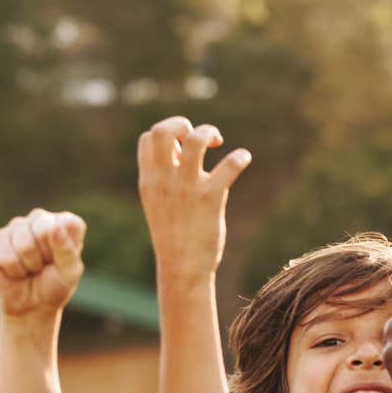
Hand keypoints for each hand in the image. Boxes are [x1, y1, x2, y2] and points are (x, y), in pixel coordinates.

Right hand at [0, 209, 84, 318]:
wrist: (30, 305)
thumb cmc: (55, 286)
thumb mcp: (69, 272)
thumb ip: (66, 249)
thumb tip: (55, 226)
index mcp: (66, 224)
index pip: (67, 223)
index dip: (63, 246)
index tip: (61, 260)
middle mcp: (42, 219)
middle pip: (43, 228)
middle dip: (44, 255)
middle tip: (45, 265)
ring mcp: (19, 226)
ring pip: (23, 241)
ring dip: (29, 264)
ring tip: (31, 268)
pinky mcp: (0, 237)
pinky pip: (6, 253)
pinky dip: (14, 269)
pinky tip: (17, 270)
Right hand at [136, 115, 251, 281]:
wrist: (182, 269)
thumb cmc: (174, 236)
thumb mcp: (158, 203)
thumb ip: (164, 176)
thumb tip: (178, 149)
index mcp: (149, 180)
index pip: (148, 138)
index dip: (168, 134)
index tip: (182, 148)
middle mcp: (165, 180)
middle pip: (163, 131)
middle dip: (182, 123)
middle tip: (198, 138)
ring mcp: (187, 188)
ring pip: (196, 140)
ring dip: (209, 132)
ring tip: (218, 143)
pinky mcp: (210, 198)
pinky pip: (229, 165)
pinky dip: (240, 157)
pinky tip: (243, 159)